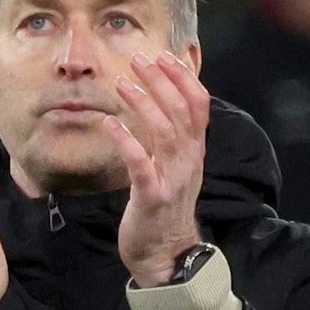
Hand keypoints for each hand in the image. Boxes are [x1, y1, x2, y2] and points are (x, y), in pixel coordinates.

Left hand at [105, 51, 206, 286]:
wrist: (166, 255)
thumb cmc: (164, 207)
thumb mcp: (175, 168)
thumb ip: (173, 138)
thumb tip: (164, 102)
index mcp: (194, 152)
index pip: (199, 105)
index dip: (184, 77)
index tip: (164, 54)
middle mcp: (189, 162)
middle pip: (182, 111)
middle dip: (161, 81)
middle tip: (138, 59)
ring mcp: (172, 180)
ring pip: (165, 132)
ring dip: (143, 103)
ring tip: (122, 83)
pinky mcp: (152, 198)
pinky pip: (140, 164)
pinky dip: (126, 141)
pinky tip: (109, 123)